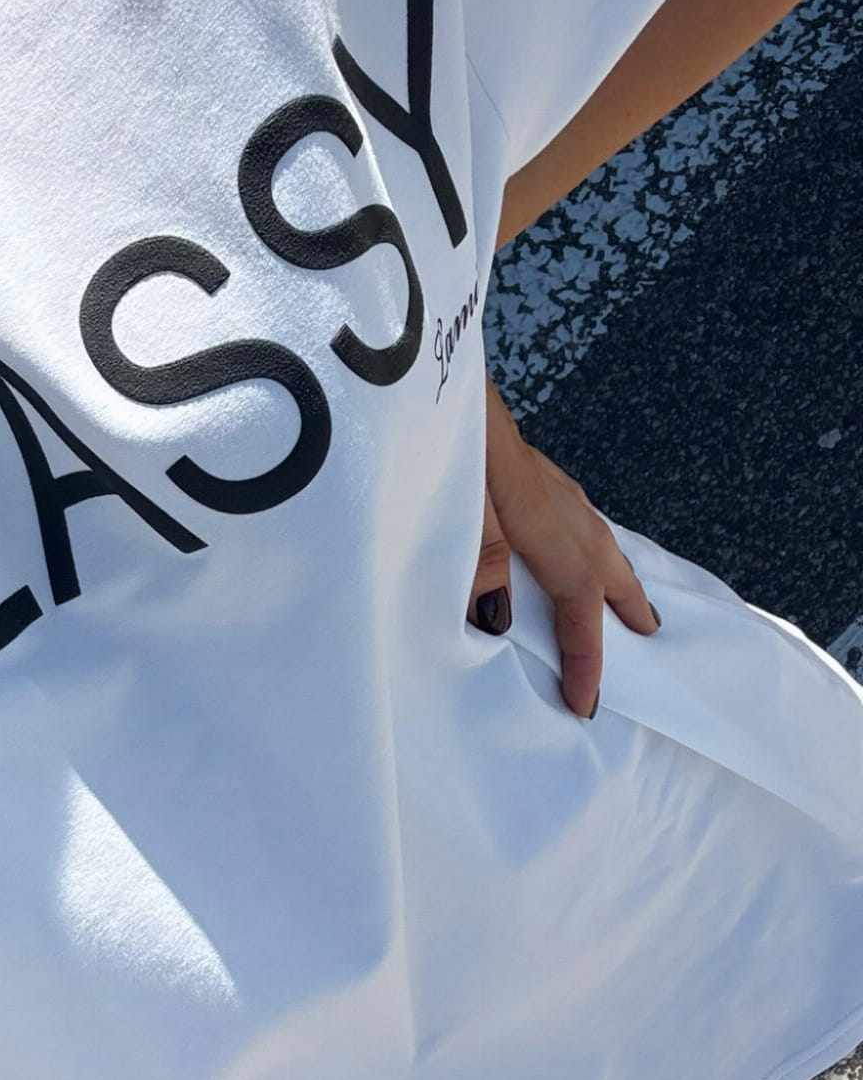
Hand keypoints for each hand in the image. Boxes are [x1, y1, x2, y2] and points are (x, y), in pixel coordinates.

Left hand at [469, 376, 659, 716]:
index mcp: (543, 521)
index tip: (585, 704)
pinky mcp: (527, 464)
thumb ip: (481, 564)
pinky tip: (576, 539)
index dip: (585, 657)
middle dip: (626, 608)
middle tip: (649, 638)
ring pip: (596, 538)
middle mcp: (557, 503)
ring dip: (614, 574)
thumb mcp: (454, 509)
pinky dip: (590, 542)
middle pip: (604, 567)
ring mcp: (546, 480)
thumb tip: (498, 622)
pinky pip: (577, 517)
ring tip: (629, 598)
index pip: (578, 603)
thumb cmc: (440, 440)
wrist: (431, 375)